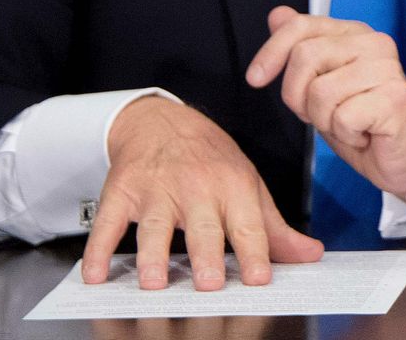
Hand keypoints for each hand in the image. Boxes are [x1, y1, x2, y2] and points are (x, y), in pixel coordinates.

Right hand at [85, 96, 322, 290]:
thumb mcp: (248, 185)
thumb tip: (310, 256)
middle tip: (210, 284)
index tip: (260, 279)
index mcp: (233, 186)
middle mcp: (196, 187)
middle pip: (202, 226)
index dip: (256, 252)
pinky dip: (98, 248)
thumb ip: (274, 228)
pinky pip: (108, 222)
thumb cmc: (211, 161)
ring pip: (154, 225)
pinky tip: (95, 275)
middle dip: (206, 255)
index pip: (248, 224)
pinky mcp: (121, 192)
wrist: (162, 121)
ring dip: (152, 255)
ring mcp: (156, 189)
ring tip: (153, 283)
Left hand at [246, 6, 405, 203]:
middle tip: (324, 112)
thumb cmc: (364, 121)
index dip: (271, 51)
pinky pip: (343, 117)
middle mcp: (374, 44)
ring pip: (320, 91)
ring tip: (347, 123)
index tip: (256, 77)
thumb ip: (301, 47)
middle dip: (299, 97)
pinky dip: (345, 134)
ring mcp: (388, 70)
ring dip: (325, 120)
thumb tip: (278, 14)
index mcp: (355, 34)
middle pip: (305, 56)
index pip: (301, 26)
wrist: (404, 155)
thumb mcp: (321, 84)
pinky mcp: (395, 98)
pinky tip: (363, 133)